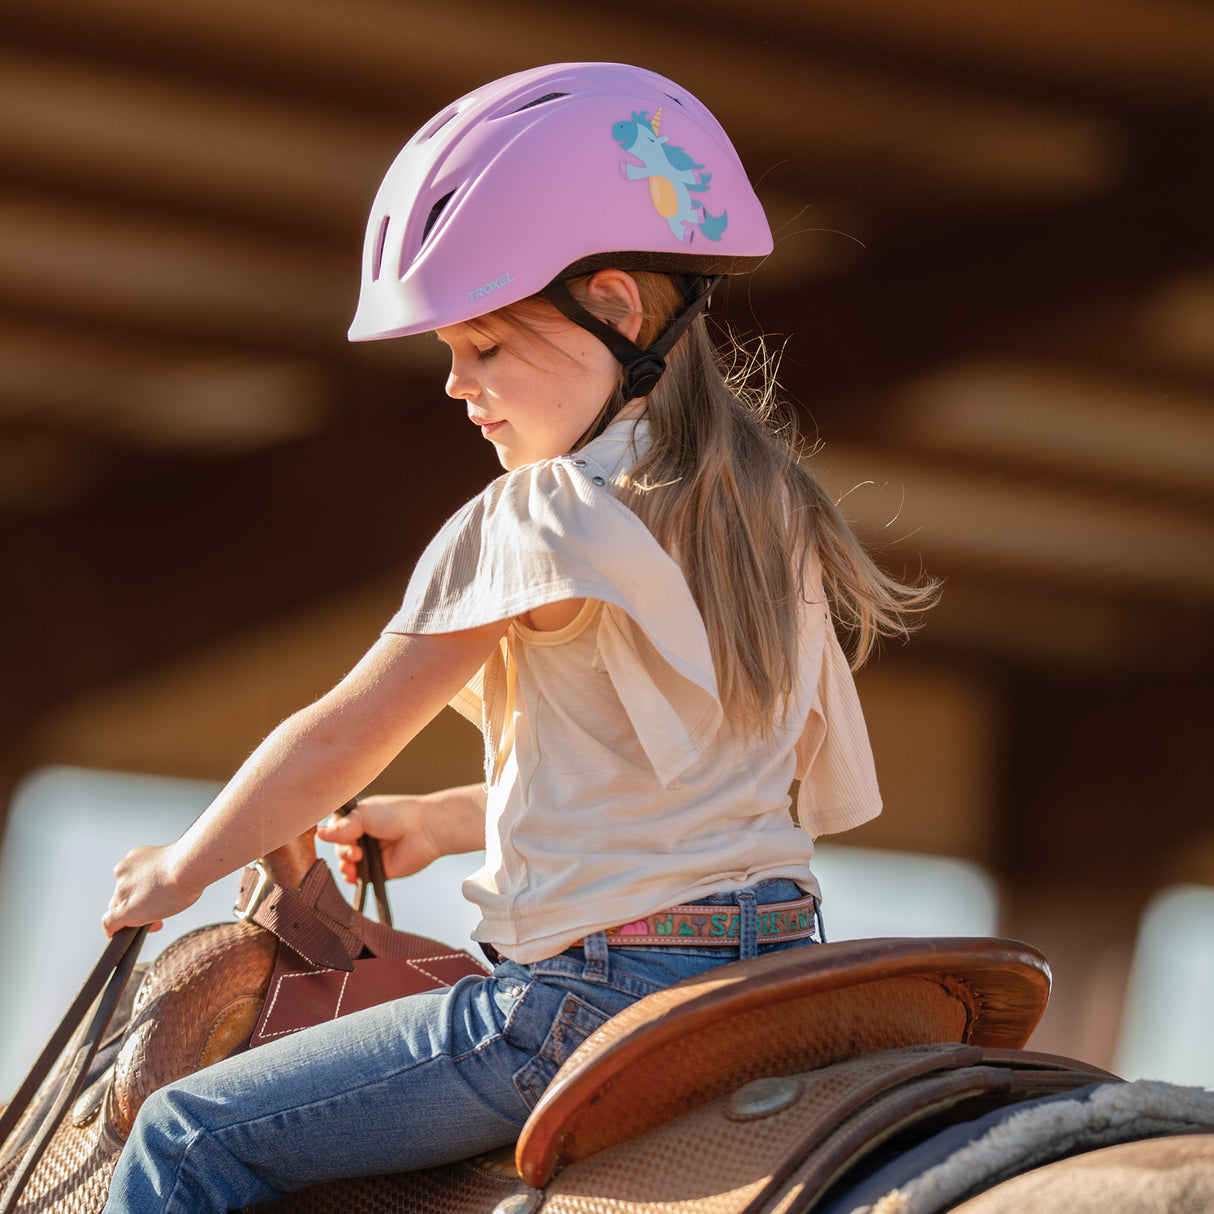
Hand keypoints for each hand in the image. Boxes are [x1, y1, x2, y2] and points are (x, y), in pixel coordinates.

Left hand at [102, 843, 203, 936]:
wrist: (187, 867)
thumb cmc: (189, 864)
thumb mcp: (171, 863)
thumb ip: (163, 874)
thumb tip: (167, 888)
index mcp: (133, 859)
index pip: (130, 880)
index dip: (141, 891)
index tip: (156, 895)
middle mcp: (123, 874)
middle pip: (122, 895)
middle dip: (136, 903)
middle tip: (157, 910)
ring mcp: (121, 892)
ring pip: (118, 908)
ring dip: (133, 915)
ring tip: (154, 919)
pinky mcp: (123, 910)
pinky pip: (109, 923)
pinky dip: (113, 930)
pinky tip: (118, 935)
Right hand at [316, 795, 442, 885]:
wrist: (423, 830)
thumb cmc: (397, 814)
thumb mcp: (364, 814)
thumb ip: (341, 828)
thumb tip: (318, 834)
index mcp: (360, 818)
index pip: (335, 827)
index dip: (333, 832)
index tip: (338, 832)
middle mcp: (363, 836)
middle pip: (338, 847)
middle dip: (342, 849)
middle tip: (356, 849)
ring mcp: (370, 854)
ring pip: (344, 863)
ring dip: (345, 863)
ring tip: (357, 859)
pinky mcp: (378, 870)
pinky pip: (357, 878)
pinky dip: (351, 877)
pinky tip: (354, 873)